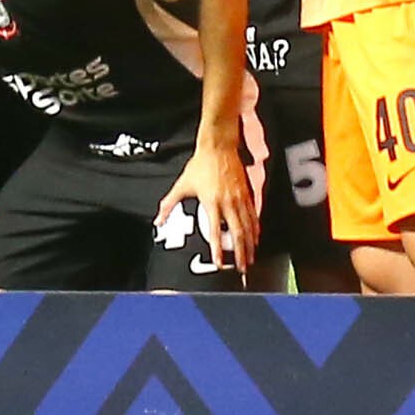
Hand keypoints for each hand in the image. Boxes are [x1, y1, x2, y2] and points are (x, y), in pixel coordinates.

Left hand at [159, 135, 257, 280]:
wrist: (219, 146)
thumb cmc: (200, 165)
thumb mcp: (182, 185)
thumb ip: (169, 204)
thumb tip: (158, 221)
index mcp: (211, 202)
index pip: (215, 232)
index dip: (217, 250)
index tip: (219, 263)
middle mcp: (228, 202)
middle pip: (237, 233)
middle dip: (240, 253)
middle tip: (242, 268)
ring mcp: (240, 198)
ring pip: (248, 226)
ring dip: (250, 244)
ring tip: (250, 259)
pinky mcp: (247, 193)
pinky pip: (254, 215)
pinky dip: (256, 229)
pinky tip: (256, 238)